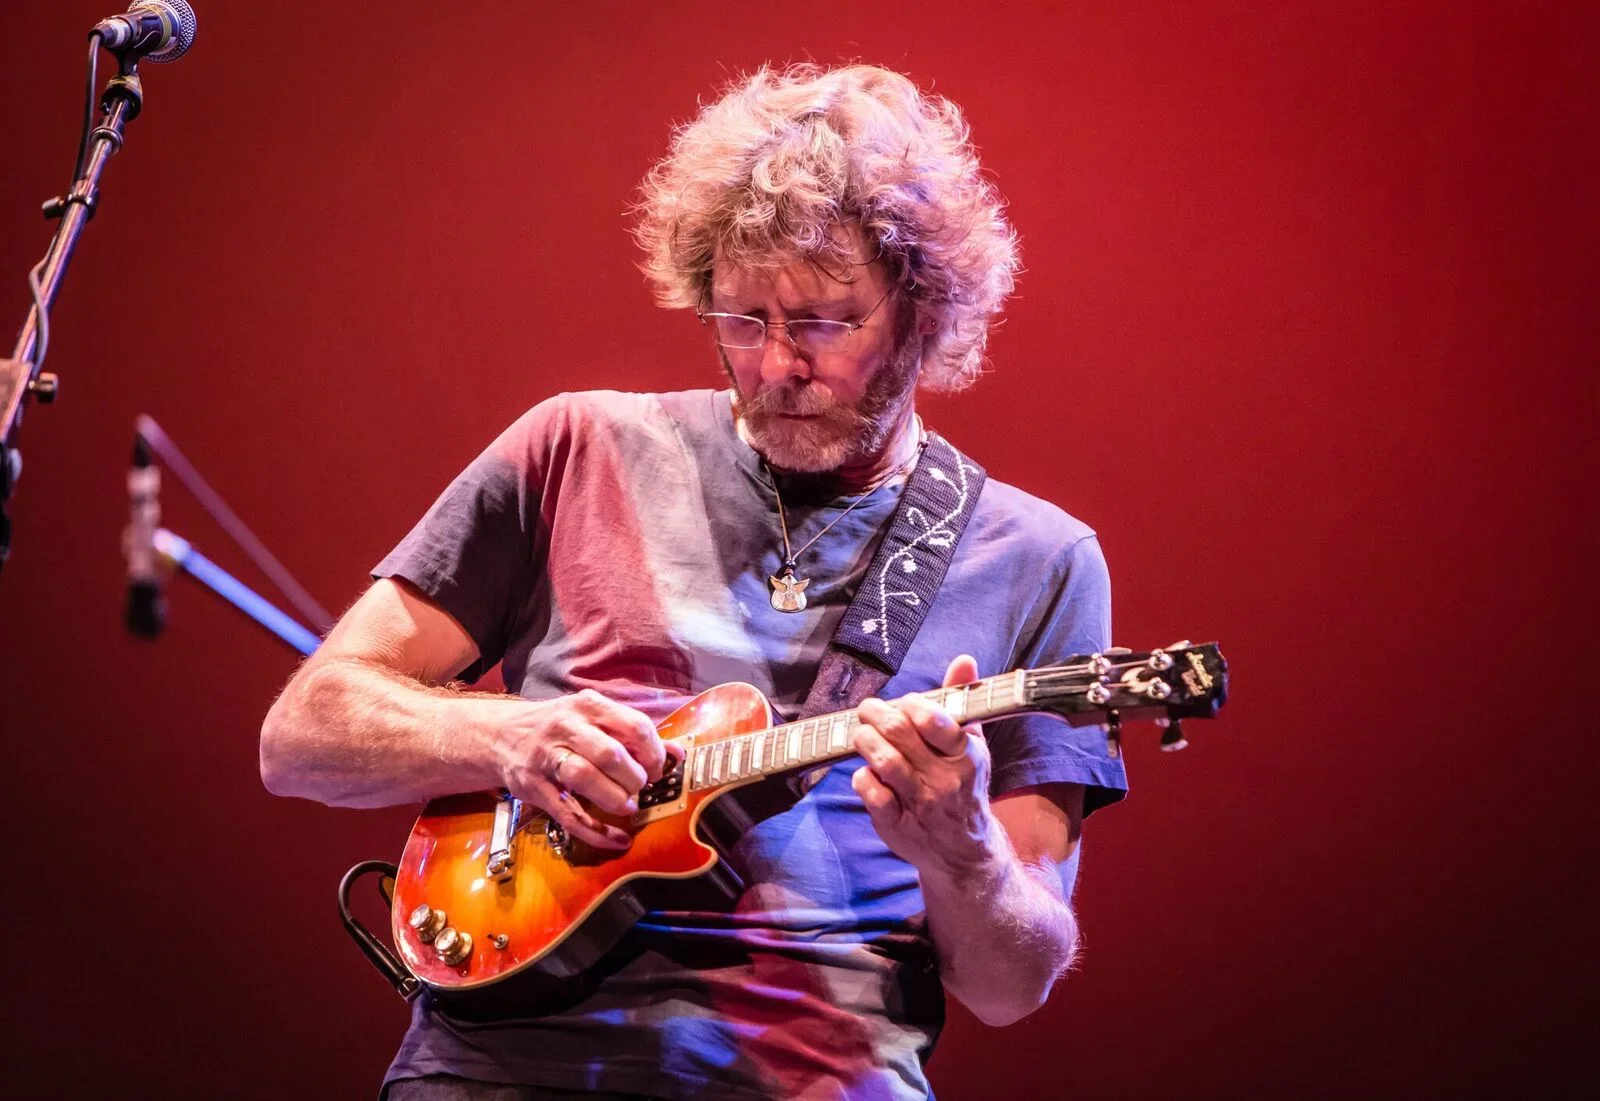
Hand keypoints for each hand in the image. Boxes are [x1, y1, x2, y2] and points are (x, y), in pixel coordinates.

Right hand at [490, 689, 672, 850]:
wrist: (501, 736)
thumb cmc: (560, 728)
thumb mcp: (595, 719)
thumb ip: (634, 735)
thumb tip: (678, 754)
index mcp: (589, 706)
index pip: (634, 726)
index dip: (653, 754)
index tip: (655, 770)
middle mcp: (566, 727)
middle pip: (610, 753)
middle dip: (634, 778)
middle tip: (638, 789)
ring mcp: (546, 757)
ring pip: (585, 778)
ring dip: (614, 798)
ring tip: (626, 806)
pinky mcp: (533, 788)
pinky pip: (569, 814)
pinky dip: (597, 832)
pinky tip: (617, 839)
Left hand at [851, 655, 998, 876]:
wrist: (964, 851)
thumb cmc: (964, 786)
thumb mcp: (971, 744)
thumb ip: (962, 700)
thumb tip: (963, 660)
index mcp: (966, 756)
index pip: (935, 720)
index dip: (911, 704)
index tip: (904, 704)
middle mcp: (945, 780)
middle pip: (900, 733)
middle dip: (876, 713)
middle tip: (868, 710)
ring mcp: (920, 805)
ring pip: (883, 761)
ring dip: (864, 740)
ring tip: (862, 734)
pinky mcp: (897, 825)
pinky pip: (871, 793)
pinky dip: (862, 777)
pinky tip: (866, 771)